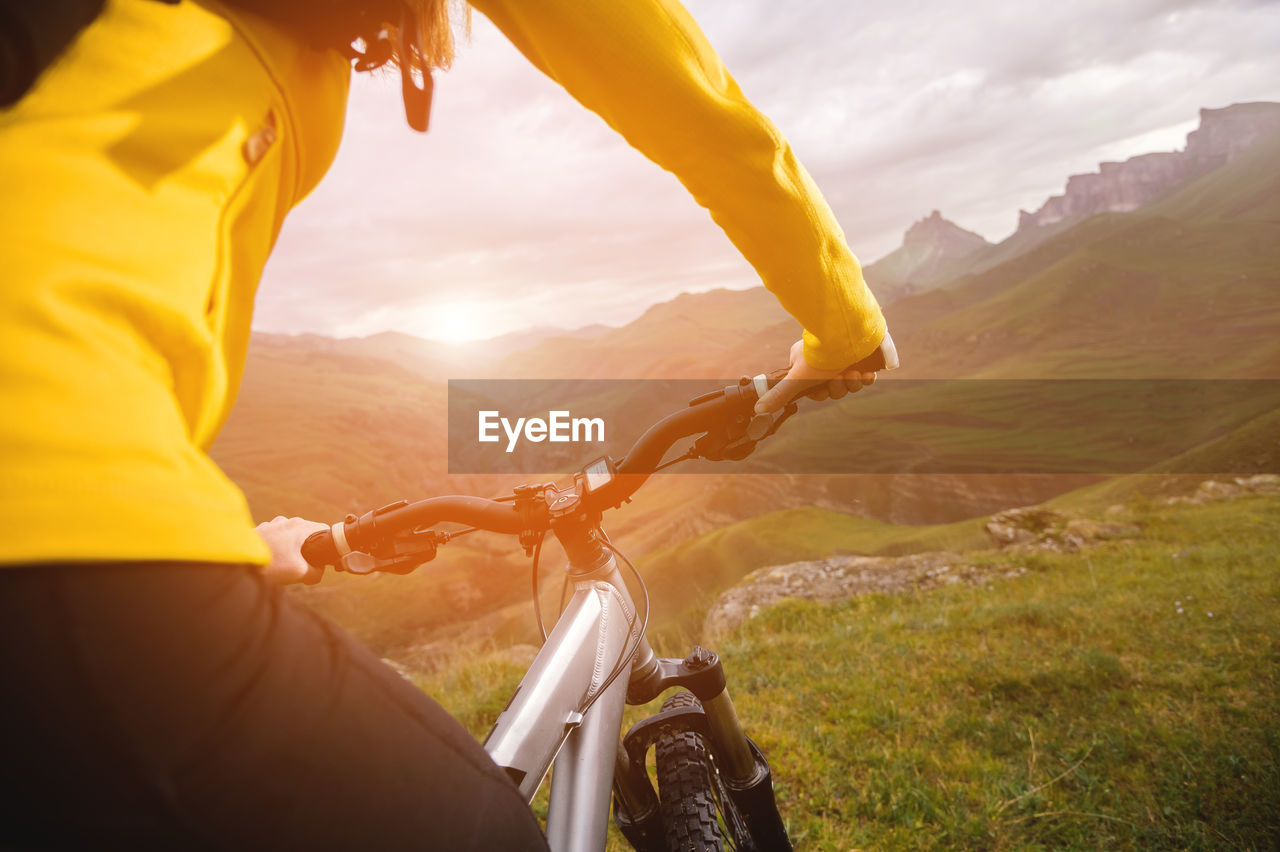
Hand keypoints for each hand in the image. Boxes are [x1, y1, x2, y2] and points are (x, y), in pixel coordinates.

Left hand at [254, 516, 328, 584]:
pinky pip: (277, 540)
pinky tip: (271, 563)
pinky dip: (278, 550)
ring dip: (292, 551)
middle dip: (309, 550)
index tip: (325, 558)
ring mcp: (272, 525)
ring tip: (283, 566)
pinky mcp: (261, 531)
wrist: (236, 564)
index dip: (329, 545)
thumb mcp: (299, 573)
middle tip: (303, 567)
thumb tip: (318, 572)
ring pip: (291, 538)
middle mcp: (287, 521)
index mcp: (300, 527)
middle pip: (307, 534)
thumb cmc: (269, 565)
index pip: (325, 530)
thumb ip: (316, 573)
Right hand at [754, 339, 877, 413]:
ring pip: (849, 383)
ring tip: (853, 372)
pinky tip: (866, 373)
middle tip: (840, 378)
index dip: (821, 393)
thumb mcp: (798, 378)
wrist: (850, 334)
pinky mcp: (864, 357)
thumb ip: (780, 395)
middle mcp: (826, 359)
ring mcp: (846, 358)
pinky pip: (866, 376)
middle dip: (838, 387)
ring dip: (852, 383)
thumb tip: (758, 409)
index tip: (822, 388)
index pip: (814, 389)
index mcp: (808, 363)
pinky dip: (866, 378)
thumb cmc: (821, 355)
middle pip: (832, 388)